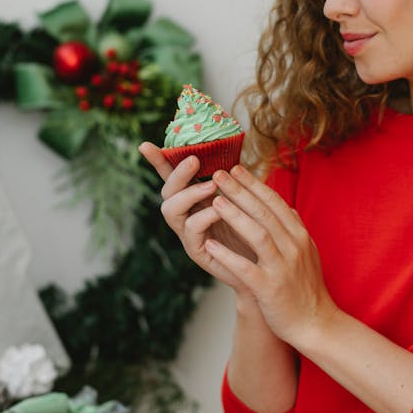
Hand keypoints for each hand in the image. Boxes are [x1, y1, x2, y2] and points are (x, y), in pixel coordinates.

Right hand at [138, 142, 255, 291]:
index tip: (145, 145)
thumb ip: (234, 180)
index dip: (159, 160)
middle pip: (167, 190)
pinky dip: (204, 217)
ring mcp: (188, 233)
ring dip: (189, 194)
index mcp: (195, 197)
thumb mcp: (245, 199)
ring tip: (212, 186)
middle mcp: (186, 214)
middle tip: (194, 160)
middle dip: (176, 173)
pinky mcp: (197, 251)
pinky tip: (219, 210)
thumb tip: (232, 153)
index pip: (172, 175)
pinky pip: (191, 230)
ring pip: (170, 209)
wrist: (266, 267)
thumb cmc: (255, 230)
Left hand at [205, 165, 338, 347]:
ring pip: (258, 235)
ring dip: (235, 217)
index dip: (254, 185)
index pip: (275, 203)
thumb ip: (296, 230)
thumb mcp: (307, 254)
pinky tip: (210, 246)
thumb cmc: (306, 289)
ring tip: (214, 202)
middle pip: (265, 213)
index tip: (235, 169)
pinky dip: (228, 256)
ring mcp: (283, 268)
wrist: (316, 324)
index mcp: (300, 237)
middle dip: (240, 191)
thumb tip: (288, 207)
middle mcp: (294, 247)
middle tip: (218, 174)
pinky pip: (247, 269)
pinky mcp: (270, 289)